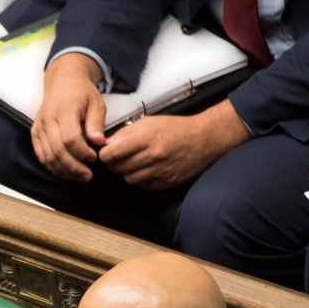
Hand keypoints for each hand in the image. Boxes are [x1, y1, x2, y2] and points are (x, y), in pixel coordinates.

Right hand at [31, 52, 107, 181]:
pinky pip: (41, 155)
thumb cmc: (81, 92)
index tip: (94, 157)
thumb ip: (96, 123)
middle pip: (57, 151)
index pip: (70, 138)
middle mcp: (48, 119)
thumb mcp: (96, 102)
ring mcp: (39, 127)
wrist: (62, 81)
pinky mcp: (35, 133)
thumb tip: (100, 142)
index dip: (82, 152)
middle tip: (88, 175)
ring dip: (63, 171)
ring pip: (47, 156)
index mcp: (64, 110)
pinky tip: (65, 171)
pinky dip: (52, 166)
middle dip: (73, 167)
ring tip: (79, 176)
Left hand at [98, 100, 247, 189]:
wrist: (203, 139)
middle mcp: (152, 156)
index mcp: (146, 138)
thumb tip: (106, 144)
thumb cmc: (175, 128)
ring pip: (128, 178)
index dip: (105, 154)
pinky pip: (142, 185)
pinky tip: (148, 169)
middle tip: (120, 157)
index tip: (106, 152)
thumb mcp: (148, 122)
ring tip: (136, 162)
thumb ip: (125, 133)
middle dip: (115, 163)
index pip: (112, 153)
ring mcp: (159, 171)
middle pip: (118, 168)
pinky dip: (141, 179)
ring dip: (128, 172)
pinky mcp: (165, 183)